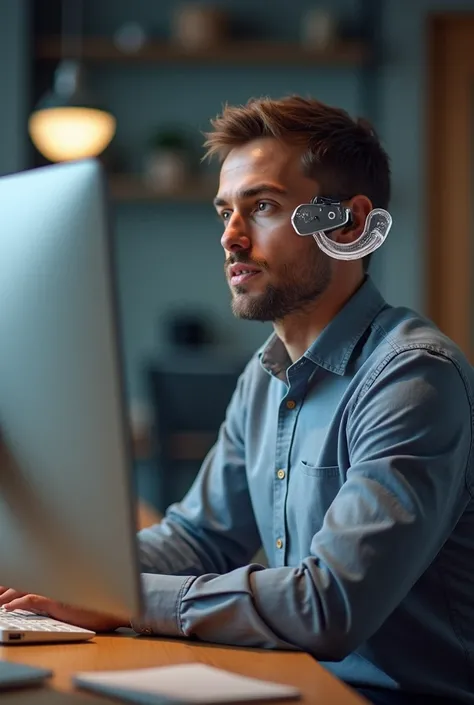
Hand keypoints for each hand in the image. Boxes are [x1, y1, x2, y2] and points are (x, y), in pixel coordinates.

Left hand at [0, 586, 126, 631]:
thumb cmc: (101, 604)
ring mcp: (55, 587)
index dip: (14, 581)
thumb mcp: (78, 595)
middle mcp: (56, 577)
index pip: (30, 574)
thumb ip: (60, 591)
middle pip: (22, 579)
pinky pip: (30, 600)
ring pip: (22, 588)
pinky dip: (17, 603)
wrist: (118, 607)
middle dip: (4, 587)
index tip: (2, 586)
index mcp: (59, 574)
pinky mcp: (56, 600)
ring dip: (5, 596)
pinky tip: (8, 608)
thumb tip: (42, 596)